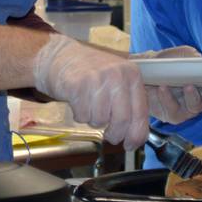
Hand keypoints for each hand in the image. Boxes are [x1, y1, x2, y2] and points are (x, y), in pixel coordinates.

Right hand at [33, 34, 147, 149]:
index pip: (140, 113)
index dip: (136, 135)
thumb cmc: (92, 73)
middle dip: (114, 134)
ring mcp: (97, 78)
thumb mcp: (118, 80)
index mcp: (132, 75)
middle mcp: (117, 75)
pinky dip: (80, 116)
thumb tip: (137, 137)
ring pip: (100, 120)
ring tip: (90, 106)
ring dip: (94, 121)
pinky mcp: (77, 85)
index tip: (130, 145)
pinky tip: (78, 101)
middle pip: (122, 120)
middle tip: (108, 135)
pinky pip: (82, 116)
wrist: (61, 56)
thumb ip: (129, 104)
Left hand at [133, 45, 201, 122]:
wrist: (143, 71)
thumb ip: (191, 56)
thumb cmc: (167, 62)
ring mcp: (189, 107)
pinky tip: (164, 88)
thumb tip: (201, 60)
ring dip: (194, 97)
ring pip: (197, 107)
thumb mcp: (180, 54)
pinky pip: (174, 110)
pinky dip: (169, 98)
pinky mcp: (173, 114)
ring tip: (188, 86)